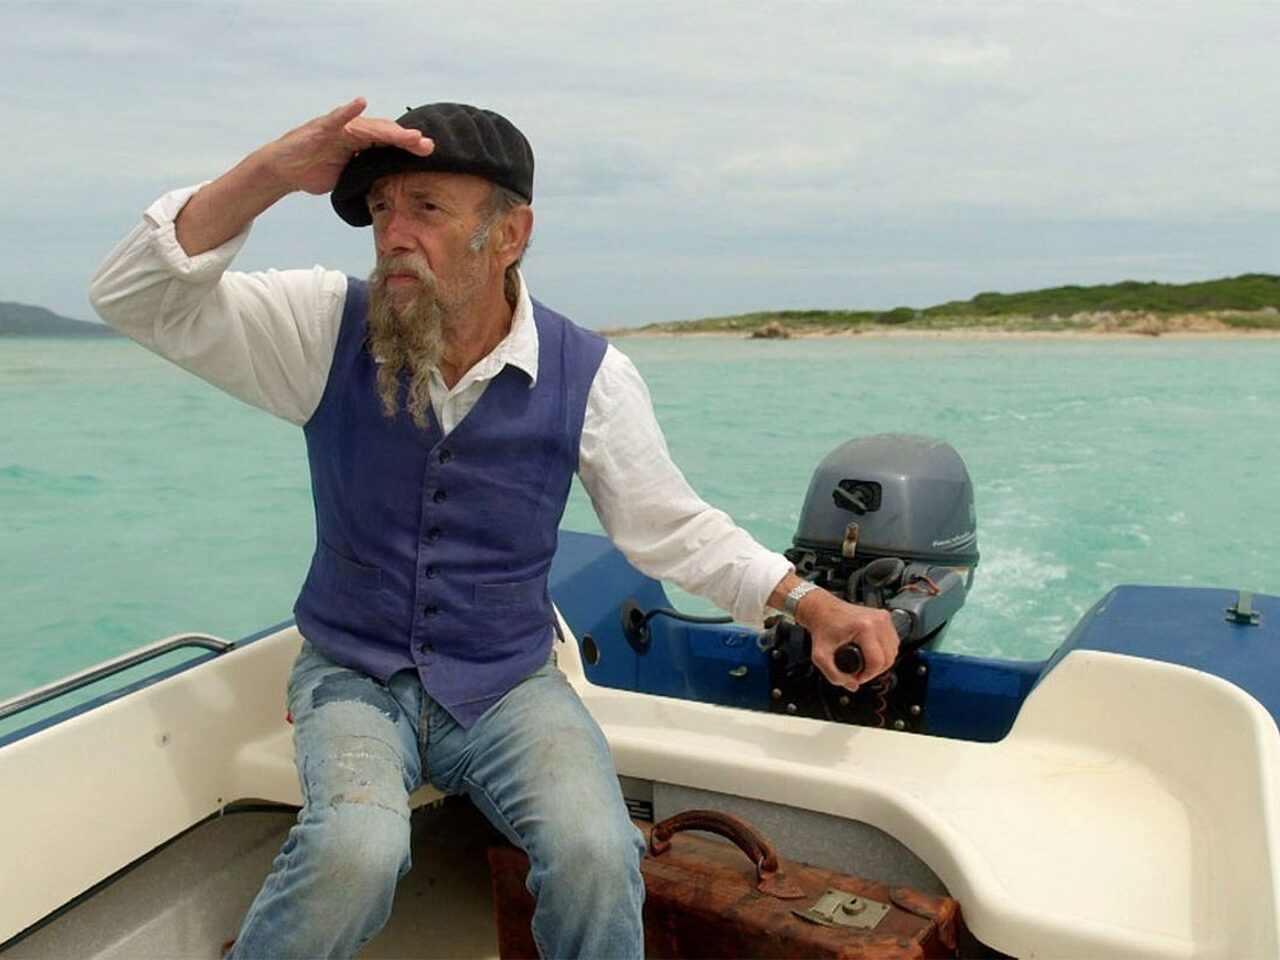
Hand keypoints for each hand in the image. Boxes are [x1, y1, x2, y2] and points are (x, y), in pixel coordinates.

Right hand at [264, 98, 434, 195]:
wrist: (284, 170)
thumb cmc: (316, 171)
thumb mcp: (348, 177)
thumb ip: (368, 177)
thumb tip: (392, 191)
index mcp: (362, 144)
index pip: (390, 144)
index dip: (409, 147)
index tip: (429, 152)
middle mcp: (353, 132)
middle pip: (385, 134)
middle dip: (406, 139)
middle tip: (426, 144)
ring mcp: (338, 129)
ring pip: (368, 127)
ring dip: (388, 129)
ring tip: (407, 134)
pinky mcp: (320, 129)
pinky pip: (336, 118)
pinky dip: (348, 110)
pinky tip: (361, 103)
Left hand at [798, 591, 899, 691]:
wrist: (823, 610)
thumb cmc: (823, 627)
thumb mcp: (820, 656)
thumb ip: (833, 676)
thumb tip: (853, 685)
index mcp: (864, 627)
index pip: (877, 661)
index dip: (867, 675)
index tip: (856, 676)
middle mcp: (878, 620)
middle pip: (888, 658)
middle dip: (874, 671)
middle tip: (860, 672)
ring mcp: (883, 618)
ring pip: (893, 651)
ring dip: (881, 663)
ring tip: (865, 664)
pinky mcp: (885, 618)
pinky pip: (893, 642)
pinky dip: (885, 652)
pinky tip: (872, 654)